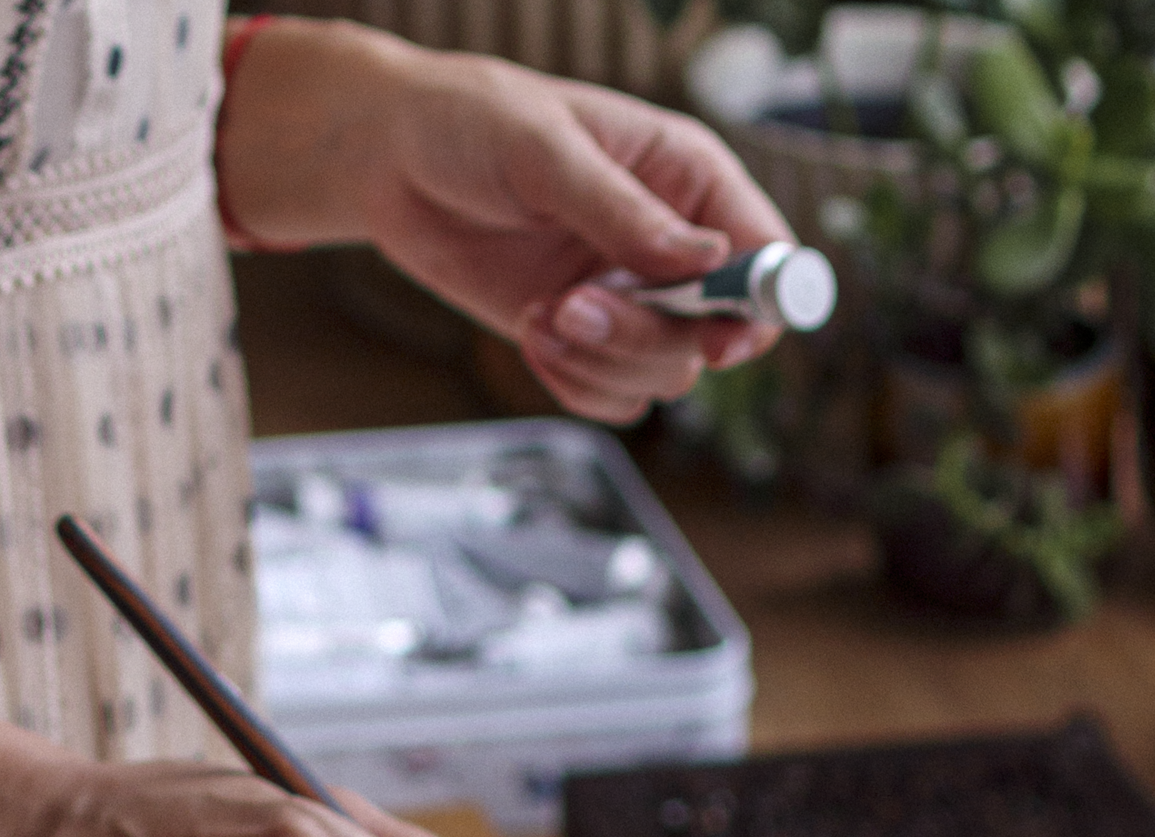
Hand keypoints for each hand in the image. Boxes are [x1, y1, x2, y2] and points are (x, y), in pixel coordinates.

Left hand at [218, 21, 796, 421]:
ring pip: (664, 375)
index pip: (765, 257)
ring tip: (542, 316)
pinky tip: (531, 337)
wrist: (389, 158)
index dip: (760, 306)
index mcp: (689, 178)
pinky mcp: (578, 335)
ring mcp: (626, 296)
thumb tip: (704, 260)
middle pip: (714, 334)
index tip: (719, 337)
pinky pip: (611, 395)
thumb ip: (621, 210)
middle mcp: (670, 244)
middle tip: (574, 307)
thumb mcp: (546, 150)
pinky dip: (574, 384)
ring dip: (602, 364)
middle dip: (647, 338)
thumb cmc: (472, 122)